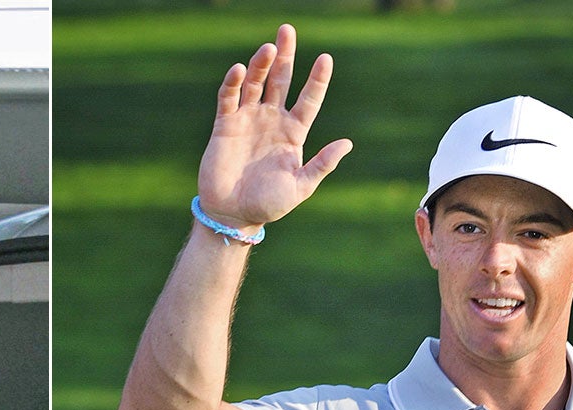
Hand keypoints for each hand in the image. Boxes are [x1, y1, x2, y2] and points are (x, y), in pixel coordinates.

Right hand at [198, 25, 352, 232]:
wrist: (232, 215)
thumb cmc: (268, 205)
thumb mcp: (300, 187)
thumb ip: (321, 165)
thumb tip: (347, 144)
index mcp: (293, 133)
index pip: (309, 99)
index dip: (317, 80)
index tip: (325, 58)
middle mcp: (272, 120)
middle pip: (281, 80)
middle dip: (285, 56)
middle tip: (287, 30)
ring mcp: (248, 120)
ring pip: (256, 84)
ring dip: (261, 64)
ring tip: (268, 48)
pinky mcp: (225, 125)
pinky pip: (229, 98)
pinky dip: (234, 83)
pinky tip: (240, 70)